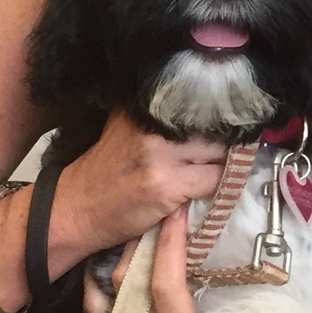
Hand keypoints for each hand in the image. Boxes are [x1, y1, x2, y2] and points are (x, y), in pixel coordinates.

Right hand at [56, 111, 227, 259]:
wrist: (75, 209)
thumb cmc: (105, 173)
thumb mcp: (126, 130)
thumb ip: (161, 121)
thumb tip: (208, 115)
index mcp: (144, 107)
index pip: (201, 103)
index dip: (221, 117)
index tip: (235, 125)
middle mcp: (152, 125)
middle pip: (216, 127)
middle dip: (229, 141)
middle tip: (236, 152)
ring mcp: (160, 155)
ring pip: (221, 153)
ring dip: (229, 164)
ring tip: (225, 170)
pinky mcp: (166, 186)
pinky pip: (214, 181)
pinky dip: (222, 185)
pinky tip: (214, 188)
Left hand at [82, 210, 311, 312]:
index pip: (166, 286)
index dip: (169, 246)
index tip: (178, 215)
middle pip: (128, 284)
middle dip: (139, 243)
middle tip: (153, 214)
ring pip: (104, 301)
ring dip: (112, 267)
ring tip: (130, 240)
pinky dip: (96, 299)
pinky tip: (106, 281)